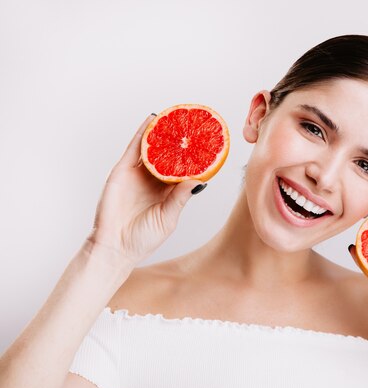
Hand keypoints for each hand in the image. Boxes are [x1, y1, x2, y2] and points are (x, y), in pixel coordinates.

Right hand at [87, 114, 203, 264]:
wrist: (115, 247)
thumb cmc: (143, 239)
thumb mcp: (169, 217)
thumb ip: (181, 197)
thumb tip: (199, 180)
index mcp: (167, 192)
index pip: (183, 169)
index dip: (194, 157)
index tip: (207, 143)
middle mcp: (153, 181)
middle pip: (168, 155)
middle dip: (179, 141)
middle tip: (193, 123)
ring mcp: (137, 174)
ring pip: (152, 147)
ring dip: (162, 132)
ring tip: (175, 116)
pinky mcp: (122, 171)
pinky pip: (134, 148)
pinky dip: (142, 133)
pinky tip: (152, 120)